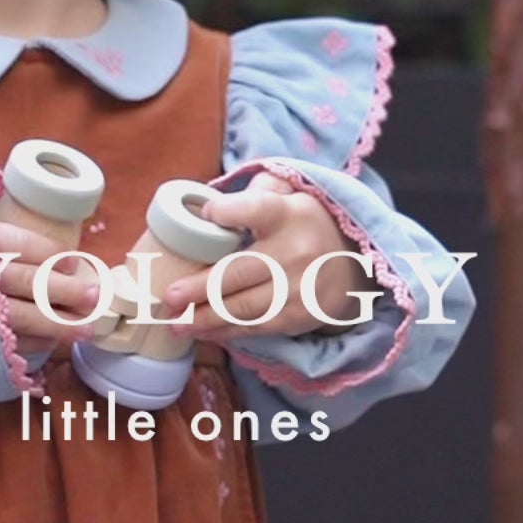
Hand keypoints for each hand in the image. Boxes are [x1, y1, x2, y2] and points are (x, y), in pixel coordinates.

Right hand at [0, 219, 99, 354]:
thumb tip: (19, 216)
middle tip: (94, 296)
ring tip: (86, 329)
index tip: (73, 262)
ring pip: (20, 316)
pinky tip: (53, 341)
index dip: (47, 252)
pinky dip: (34, 343)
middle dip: (65, 290)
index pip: (15, 244)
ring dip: (58, 324)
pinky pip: (6, 342)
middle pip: (26, 281)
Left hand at [159, 172, 378, 340]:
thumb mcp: (292, 197)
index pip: (256, 209)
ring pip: (242, 307)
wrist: (354, 264)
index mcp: (287, 215)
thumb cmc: (305, 226)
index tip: (206, 214)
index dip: (229, 212)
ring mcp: (297, 288)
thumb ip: (259, 190)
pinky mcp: (298, 316)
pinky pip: (254, 327)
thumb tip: (213, 203)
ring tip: (175, 323)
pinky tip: (201, 332)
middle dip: (200, 289)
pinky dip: (224, 331)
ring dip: (204, 318)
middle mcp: (294, 252)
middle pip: (239, 273)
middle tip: (169, 298)